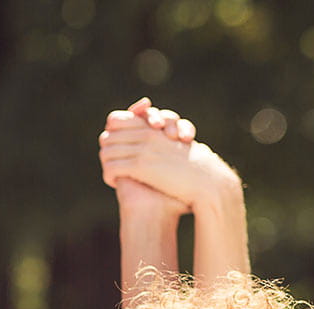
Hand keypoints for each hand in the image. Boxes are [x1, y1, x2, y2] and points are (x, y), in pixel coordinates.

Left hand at [100, 98, 236, 211]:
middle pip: (108, 136)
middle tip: (110, 163)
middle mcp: (147, 134)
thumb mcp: (178, 147)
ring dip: (106, 165)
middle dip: (106, 150)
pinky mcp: (141, 166)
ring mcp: (144, 149)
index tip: (115, 147)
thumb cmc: (196, 168)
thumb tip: (160, 140)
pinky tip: (115, 184)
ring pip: (106, 152)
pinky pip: (111, 168)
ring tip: (112, 176)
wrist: (208, 182)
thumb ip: (164, 139)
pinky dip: (109, 176)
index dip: (111, 133)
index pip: (116, 120)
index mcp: (154, 128)